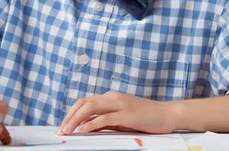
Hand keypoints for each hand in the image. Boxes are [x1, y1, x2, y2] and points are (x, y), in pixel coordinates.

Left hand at [58, 91, 174, 134]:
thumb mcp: (121, 119)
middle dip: (70, 116)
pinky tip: (83, 130)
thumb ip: (106, 120)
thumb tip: (87, 127)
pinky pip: (105, 117)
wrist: (167, 114)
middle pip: (84, 103)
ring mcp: (120, 104)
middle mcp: (113, 97)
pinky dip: (92, 123)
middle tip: (60, 130)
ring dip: (76, 119)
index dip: (71, 113)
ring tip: (67, 131)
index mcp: (111, 97)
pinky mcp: (127, 114)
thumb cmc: (145, 118)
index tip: (63, 126)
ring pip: (91, 107)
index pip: (85, 102)